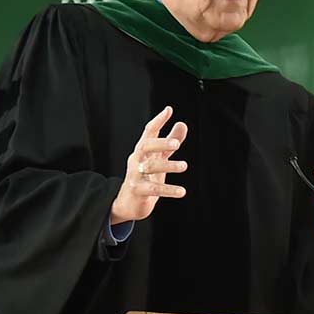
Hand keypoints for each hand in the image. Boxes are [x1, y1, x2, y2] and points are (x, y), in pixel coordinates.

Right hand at [110, 106, 187, 224]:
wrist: (128, 202)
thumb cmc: (145, 176)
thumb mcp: (158, 158)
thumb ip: (170, 142)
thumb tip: (182, 124)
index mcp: (142, 150)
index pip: (148, 132)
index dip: (158, 121)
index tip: (168, 110)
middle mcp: (137, 160)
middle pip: (145, 146)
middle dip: (160, 143)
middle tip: (176, 144)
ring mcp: (136, 175)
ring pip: (150, 167)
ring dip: (168, 166)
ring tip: (184, 165)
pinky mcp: (138, 191)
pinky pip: (153, 189)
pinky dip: (168, 190)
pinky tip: (182, 191)